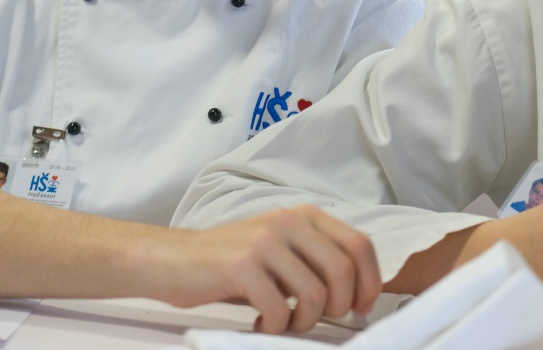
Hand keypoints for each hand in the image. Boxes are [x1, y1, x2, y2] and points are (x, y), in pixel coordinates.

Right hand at [151, 205, 379, 334]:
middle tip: (318, 319)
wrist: (173, 260)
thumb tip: (356, 294)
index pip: (359, 245)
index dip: (370, 281)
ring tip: (284, 321)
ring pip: (315, 294)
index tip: (361, 306)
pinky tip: (261, 322)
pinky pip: (281, 308)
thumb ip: (315, 261)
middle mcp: (289, 221)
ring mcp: (265, 241)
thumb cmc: (230, 263)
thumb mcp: (281, 250)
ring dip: (304, 321)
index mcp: (304, 216)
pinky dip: (275, 326)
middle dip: (338, 306)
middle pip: (342, 270)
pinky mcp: (243, 265)